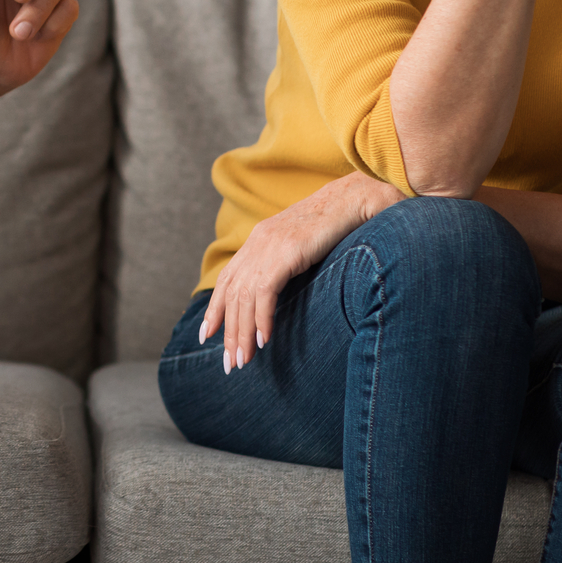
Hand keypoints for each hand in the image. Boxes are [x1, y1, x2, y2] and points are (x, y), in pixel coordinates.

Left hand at [203, 172, 402, 372]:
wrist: (355, 198)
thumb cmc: (336, 225)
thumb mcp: (301, 246)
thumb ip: (285, 264)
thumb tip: (278, 291)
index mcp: (258, 241)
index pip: (227, 280)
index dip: (215, 308)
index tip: (207, 335)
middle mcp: (257, 243)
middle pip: (232, 294)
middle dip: (227, 331)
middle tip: (229, 363)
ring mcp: (269, 247)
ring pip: (244, 298)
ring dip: (243, 333)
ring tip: (244, 360)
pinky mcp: (285, 253)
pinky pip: (265, 293)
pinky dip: (262, 319)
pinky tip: (263, 340)